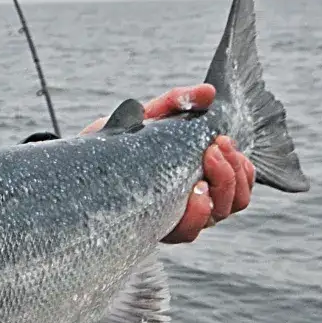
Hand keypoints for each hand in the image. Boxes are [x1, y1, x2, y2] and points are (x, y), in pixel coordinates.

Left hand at [81, 84, 255, 243]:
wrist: (79, 165)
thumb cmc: (120, 143)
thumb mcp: (149, 116)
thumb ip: (177, 102)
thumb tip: (208, 92)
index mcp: (201, 176)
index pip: (241, 181)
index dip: (242, 166)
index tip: (223, 140)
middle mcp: (195, 202)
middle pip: (237, 200)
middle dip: (232, 172)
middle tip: (213, 148)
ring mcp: (177, 217)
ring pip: (219, 214)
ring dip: (221, 188)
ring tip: (204, 164)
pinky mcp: (156, 229)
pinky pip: (189, 230)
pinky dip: (198, 212)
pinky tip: (193, 192)